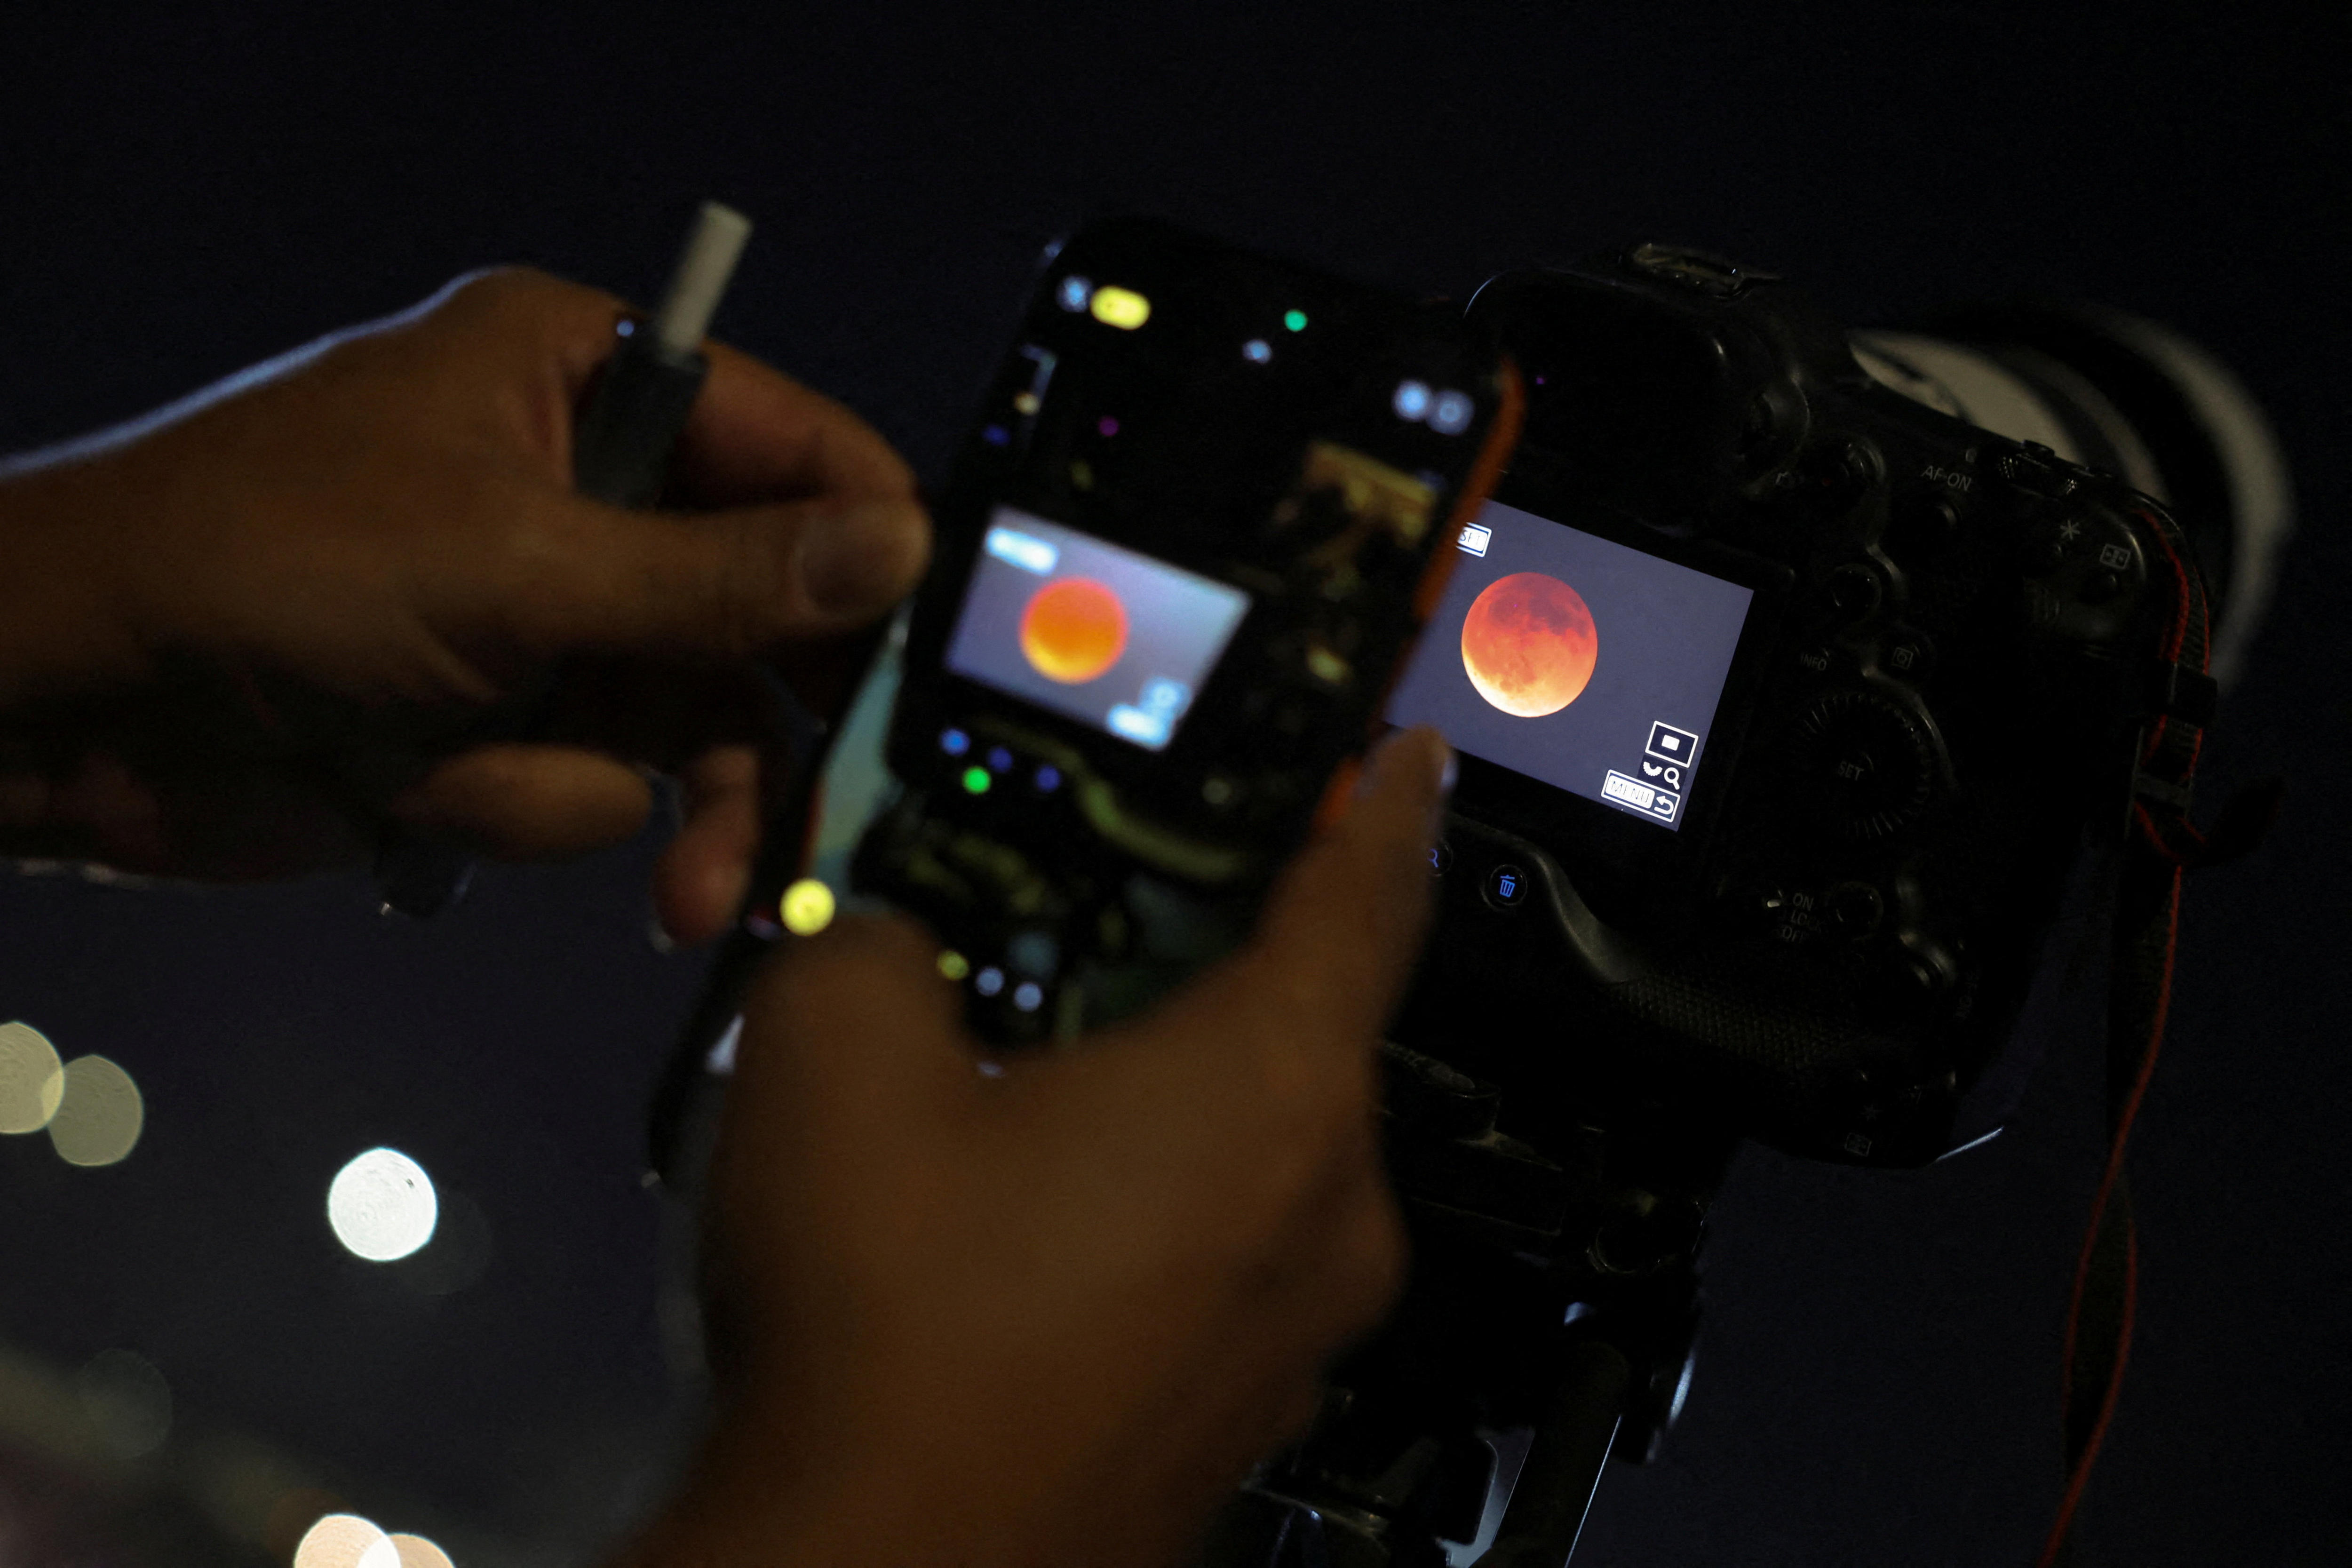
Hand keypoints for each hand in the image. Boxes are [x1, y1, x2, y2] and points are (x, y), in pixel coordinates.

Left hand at [0, 267, 927, 940]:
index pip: (796, 450)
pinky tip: (429, 794)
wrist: (65, 706)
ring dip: (662, 801)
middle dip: (776, 729)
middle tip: (835, 831)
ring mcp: (546, 612)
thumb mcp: (515, 563)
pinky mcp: (504, 720)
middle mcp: (585, 489)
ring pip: (691, 725)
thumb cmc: (267, 566)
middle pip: (764, 610)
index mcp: (585, 381)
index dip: (876, 549)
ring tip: (680, 895)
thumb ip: (717, 576)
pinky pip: (596, 786)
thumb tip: (904, 546)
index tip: (946, 656)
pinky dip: (529, 805)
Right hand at [622, 727, 1452, 1567]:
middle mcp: (1320, 1214)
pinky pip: (1218, 1257)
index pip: (1367, 891)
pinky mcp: (1235, 1413)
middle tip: (1115, 921)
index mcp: (1268, 1093)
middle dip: (1208, 965)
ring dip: (1163, 1097)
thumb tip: (882, 936)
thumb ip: (875, 936)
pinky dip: (1146, 1210)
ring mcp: (1289, 1333)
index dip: (1383, 802)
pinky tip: (1020, 1223)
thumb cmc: (888, 1338)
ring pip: (1251, 1153)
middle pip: (1299, 1029)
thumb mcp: (833, 1053)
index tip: (1410, 756)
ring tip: (1030, 1080)